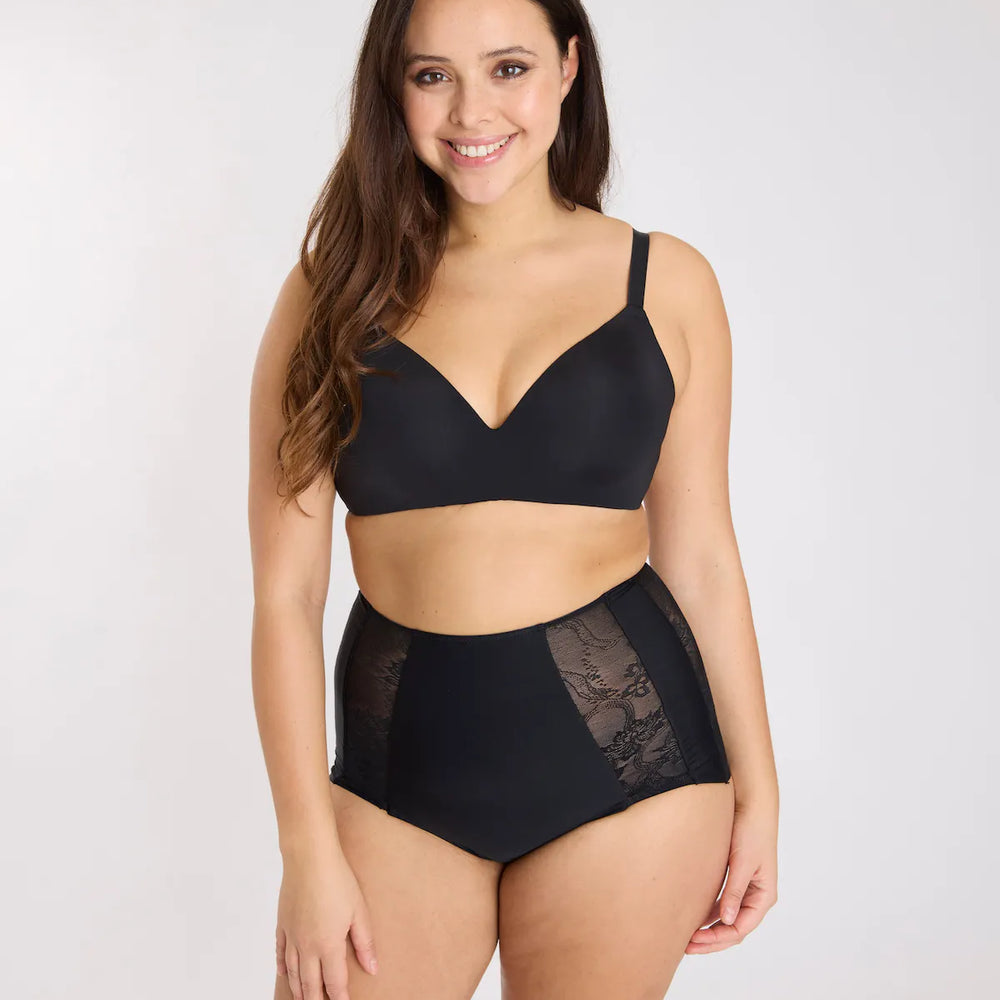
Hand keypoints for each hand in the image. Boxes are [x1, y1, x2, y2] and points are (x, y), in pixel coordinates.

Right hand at [276, 847, 377, 999]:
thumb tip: (372, 968)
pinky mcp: (282, 923)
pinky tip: (284, 973)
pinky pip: (280, 952)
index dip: (340, 997)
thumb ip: (364, 942)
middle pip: (310, 984)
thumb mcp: (359, 911)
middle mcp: (307, 947)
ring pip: (293, 972)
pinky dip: (282, 966)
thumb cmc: (337, 880)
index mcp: (328, 945)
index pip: (334, 982)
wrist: (309, 858)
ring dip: (299, 988)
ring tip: (304, 998)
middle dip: (316, 999)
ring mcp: (292, 936)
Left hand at [685, 798, 777, 953]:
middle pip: (733, 928)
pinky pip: (722, 903)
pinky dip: (709, 912)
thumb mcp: (743, 863)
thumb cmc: (752, 831)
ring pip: (727, 918)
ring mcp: (746, 888)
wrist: (752, 804)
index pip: (740, 929)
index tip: (695, 941)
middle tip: (685, 946)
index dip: (717, 939)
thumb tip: (727, 921)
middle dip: (711, 940)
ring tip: (686, 936)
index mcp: (763, 896)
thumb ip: (735, 892)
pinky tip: (692, 916)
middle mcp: (756, 896)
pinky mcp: (735, 878)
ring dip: (709, 928)